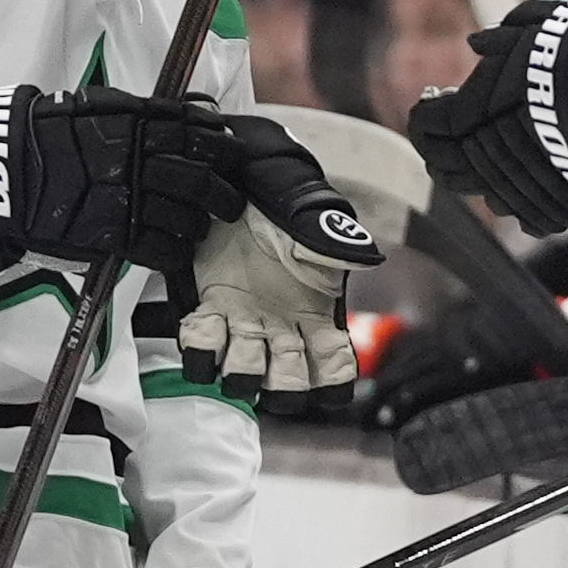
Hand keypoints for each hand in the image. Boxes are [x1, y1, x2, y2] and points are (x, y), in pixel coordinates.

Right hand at [0, 85, 243, 281]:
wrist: (1, 174)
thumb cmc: (45, 136)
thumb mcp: (93, 107)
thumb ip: (140, 113)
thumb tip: (193, 114)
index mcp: (134, 121)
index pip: (197, 129)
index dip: (222, 142)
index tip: (231, 150)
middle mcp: (135, 158)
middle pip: (201, 176)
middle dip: (225, 192)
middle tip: (231, 199)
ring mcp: (124, 198)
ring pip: (187, 216)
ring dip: (200, 224)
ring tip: (200, 227)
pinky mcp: (111, 235)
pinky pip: (161, 249)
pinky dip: (176, 252)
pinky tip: (177, 251)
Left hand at [175, 116, 383, 410]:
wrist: (242, 180)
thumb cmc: (286, 205)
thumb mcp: (316, 226)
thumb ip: (339, 246)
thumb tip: (367, 258)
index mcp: (318, 318)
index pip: (335, 371)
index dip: (331, 386)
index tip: (322, 378)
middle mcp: (282, 330)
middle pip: (288, 385)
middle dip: (281, 386)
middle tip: (273, 365)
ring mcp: (245, 324)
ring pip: (244, 375)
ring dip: (239, 374)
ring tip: (235, 351)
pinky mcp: (209, 310)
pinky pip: (203, 344)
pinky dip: (199, 348)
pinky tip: (202, 328)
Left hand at [406, 0, 567, 237]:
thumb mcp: (541, 28)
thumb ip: (505, 37)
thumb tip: (476, 42)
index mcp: (473, 112)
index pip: (429, 127)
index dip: (426, 117)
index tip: (431, 105)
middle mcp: (491, 154)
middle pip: (448, 169)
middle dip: (445, 155)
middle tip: (449, 142)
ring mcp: (524, 184)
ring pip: (488, 196)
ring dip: (483, 181)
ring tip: (487, 164)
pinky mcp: (560, 203)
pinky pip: (530, 214)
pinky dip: (525, 203)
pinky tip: (526, 189)